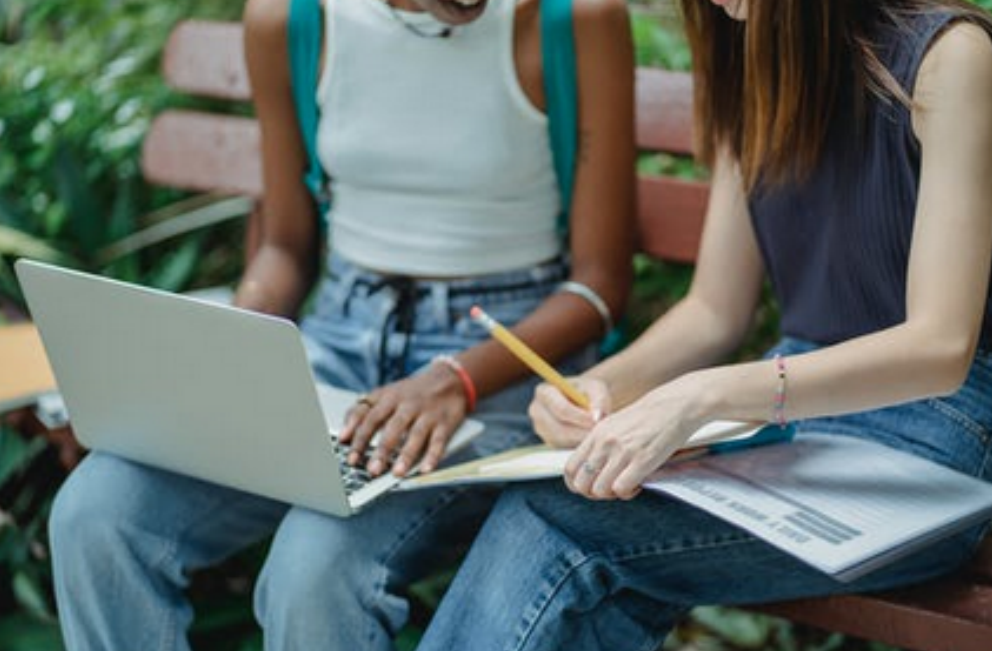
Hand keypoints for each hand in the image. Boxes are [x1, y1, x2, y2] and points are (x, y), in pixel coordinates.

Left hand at [338, 364, 467, 476]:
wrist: (450, 378)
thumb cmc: (413, 391)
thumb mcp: (387, 393)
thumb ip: (364, 410)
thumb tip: (343, 434)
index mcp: (390, 397)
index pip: (369, 415)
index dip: (357, 433)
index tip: (348, 452)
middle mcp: (408, 404)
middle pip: (392, 427)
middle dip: (381, 450)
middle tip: (371, 470)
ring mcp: (427, 413)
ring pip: (416, 435)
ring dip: (406, 455)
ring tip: (396, 473)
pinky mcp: (446, 423)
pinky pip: (439, 441)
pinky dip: (433, 456)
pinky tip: (425, 469)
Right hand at [528, 377, 610, 448]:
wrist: (584, 398)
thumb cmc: (589, 390)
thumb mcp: (596, 388)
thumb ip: (598, 400)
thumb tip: (597, 416)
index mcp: (544, 392)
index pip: (561, 409)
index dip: (580, 417)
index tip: (597, 420)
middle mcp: (537, 411)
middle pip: (559, 428)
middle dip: (582, 432)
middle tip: (601, 431)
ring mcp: (541, 428)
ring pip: (563, 441)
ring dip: (581, 439)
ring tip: (597, 432)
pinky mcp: (548, 441)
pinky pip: (564, 448)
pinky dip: (579, 445)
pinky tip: (590, 437)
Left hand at [563, 377, 701, 500]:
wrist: (673, 406)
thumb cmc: (647, 417)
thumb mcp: (614, 425)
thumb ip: (600, 445)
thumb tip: (590, 470)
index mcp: (596, 434)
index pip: (570, 468)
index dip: (576, 485)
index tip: (590, 487)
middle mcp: (605, 443)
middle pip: (582, 483)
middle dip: (593, 494)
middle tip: (609, 490)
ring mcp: (622, 451)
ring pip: (600, 489)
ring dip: (612, 495)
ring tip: (626, 486)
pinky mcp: (641, 460)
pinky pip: (621, 488)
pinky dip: (628, 493)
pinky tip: (638, 485)